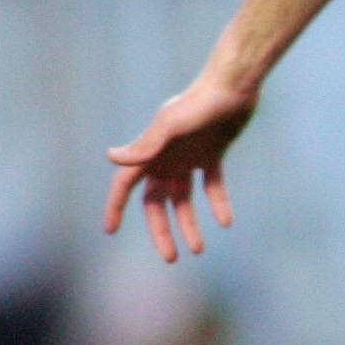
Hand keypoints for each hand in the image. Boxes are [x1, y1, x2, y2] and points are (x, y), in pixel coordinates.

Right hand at [103, 72, 257, 261]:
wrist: (234, 86)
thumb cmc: (200, 103)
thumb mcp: (171, 126)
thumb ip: (145, 146)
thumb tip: (111, 158)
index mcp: (151, 153)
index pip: (125, 185)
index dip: (115, 207)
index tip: (110, 230)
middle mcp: (165, 157)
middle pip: (156, 202)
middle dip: (161, 230)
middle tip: (172, 257)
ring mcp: (188, 156)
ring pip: (183, 198)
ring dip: (189, 223)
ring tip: (198, 249)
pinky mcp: (212, 153)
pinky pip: (212, 185)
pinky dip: (217, 202)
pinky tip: (225, 221)